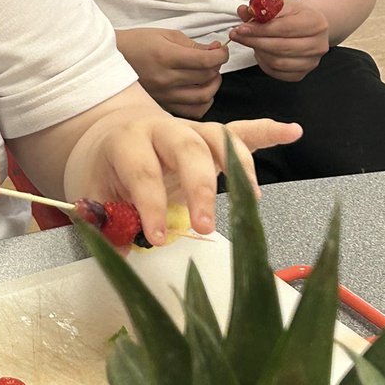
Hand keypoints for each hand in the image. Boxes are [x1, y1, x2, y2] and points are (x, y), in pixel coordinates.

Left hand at [62, 110, 302, 244]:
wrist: (106, 131)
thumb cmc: (104, 167)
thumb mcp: (92, 193)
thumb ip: (107, 223)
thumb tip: (122, 255)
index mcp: (127, 142)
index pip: (143, 172)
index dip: (150, 205)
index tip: (158, 238)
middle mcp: (162, 129)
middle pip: (187, 149)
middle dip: (200, 188)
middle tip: (206, 227)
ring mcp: (189, 130)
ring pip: (219, 138)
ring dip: (239, 166)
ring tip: (254, 198)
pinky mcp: (208, 136)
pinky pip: (241, 131)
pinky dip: (266, 132)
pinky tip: (292, 132)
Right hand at [116, 27, 228, 117]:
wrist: (111, 60)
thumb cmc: (138, 43)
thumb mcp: (165, 35)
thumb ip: (193, 44)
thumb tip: (215, 51)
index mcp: (166, 57)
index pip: (206, 61)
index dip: (221, 55)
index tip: (221, 50)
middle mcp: (166, 79)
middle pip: (207, 78)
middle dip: (217, 67)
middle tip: (212, 60)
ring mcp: (164, 95)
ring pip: (203, 97)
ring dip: (213, 86)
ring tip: (208, 76)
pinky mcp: (162, 105)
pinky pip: (192, 111)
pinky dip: (203, 103)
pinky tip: (200, 92)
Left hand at [230, 0, 328, 80]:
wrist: (312, 25)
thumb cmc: (296, 14)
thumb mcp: (281, 5)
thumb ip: (262, 9)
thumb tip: (244, 11)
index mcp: (316, 22)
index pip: (284, 28)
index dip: (260, 29)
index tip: (242, 28)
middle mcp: (318, 44)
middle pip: (280, 47)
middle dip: (254, 41)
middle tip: (237, 35)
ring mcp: (311, 61)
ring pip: (278, 62)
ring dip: (258, 52)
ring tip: (250, 42)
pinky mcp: (302, 73)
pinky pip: (278, 73)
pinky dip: (264, 63)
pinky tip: (260, 53)